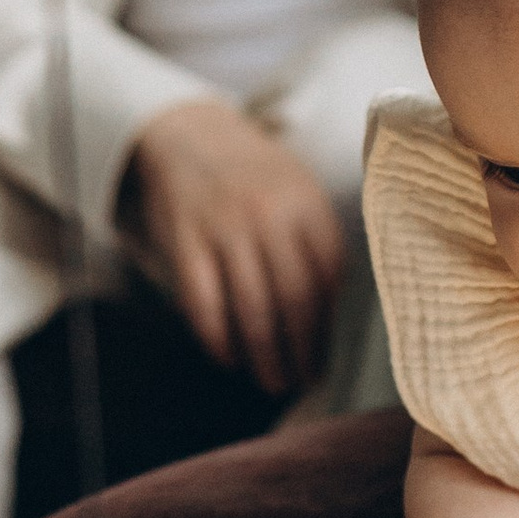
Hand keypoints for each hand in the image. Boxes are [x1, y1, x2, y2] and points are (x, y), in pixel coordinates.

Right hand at [122, 100, 343, 397]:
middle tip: (303, 380)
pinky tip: (229, 357)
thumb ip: (318, 240)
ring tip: (273, 381)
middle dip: (301, 351)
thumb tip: (333, 315)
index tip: (327, 358)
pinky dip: (218, 338)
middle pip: (294, 300)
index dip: (328, 327)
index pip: (327, 279)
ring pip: (251, 309)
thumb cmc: (255, 177)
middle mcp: (268, 215)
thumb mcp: (299, 190)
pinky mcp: (185, 242)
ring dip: (264, 355)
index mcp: (306, 203)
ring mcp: (224, 228)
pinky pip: (204, 304)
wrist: (190, 136)